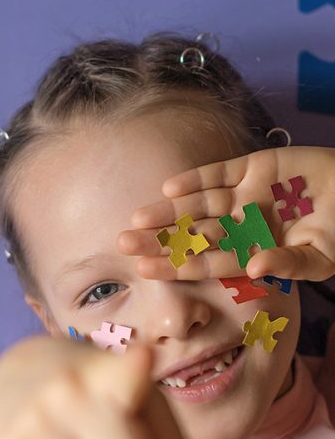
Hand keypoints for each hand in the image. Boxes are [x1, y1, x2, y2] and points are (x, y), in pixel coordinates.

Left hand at [117, 146, 334, 282]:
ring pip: (198, 205)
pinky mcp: (255, 167)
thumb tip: (255, 269)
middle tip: (123, 244)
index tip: (143, 270)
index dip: (175, 266)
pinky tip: (168, 188)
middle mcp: (241, 226)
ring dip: (168, 211)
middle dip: (158, 240)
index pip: (205, 263)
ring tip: (137, 218)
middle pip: (192, 235)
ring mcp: (246, 196)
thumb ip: (288, 264)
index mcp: (251, 252)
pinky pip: (219, 173)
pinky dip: (196, 179)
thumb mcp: (321, 258)